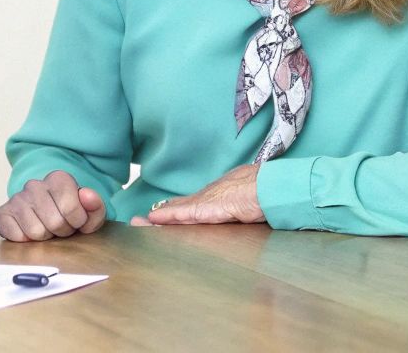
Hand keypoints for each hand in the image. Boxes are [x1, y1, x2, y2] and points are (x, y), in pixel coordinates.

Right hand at [0, 170, 106, 241]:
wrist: (44, 214)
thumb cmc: (68, 214)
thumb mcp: (89, 212)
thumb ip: (96, 207)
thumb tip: (87, 196)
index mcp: (58, 179)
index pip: (72, 208)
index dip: (77, 222)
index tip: (76, 221)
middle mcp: (35, 184)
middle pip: (55, 222)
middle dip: (61, 231)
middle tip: (60, 228)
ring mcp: (17, 198)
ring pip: (36, 232)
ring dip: (44, 237)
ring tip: (46, 229)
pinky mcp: (2, 213)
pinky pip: (16, 236)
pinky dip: (25, 241)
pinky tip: (29, 232)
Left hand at [139, 164, 265, 225]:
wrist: (269, 186)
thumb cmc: (261, 191)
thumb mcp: (242, 202)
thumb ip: (232, 209)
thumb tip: (234, 212)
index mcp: (214, 197)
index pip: (188, 205)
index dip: (172, 211)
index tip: (158, 216)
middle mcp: (206, 198)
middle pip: (177, 207)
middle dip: (159, 215)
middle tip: (138, 220)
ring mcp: (206, 202)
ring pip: (177, 211)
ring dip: (157, 219)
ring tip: (138, 223)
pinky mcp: (208, 208)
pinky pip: (185, 214)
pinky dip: (169, 216)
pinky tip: (155, 219)